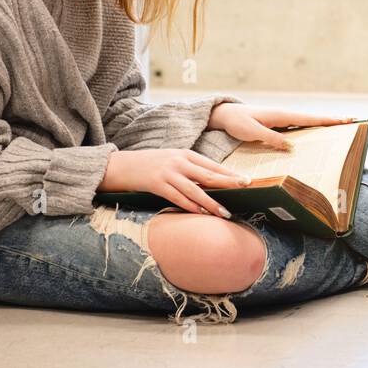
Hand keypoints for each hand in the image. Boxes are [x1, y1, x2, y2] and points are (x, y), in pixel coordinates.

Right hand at [101, 149, 250, 217]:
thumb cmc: (149, 164)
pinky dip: (191, 206)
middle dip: (229, 183)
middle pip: (209, 174)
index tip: (246, 179)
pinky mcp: (157, 184)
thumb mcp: (171, 159)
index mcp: (185, 153)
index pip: (212, 164)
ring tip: (225, 212)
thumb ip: (190, 167)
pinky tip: (201, 214)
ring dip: (212, 202)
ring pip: (196, 190)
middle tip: (245, 189)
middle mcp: (179, 162)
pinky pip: (178, 198)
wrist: (120, 165)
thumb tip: (212, 181)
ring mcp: (168, 173)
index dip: (230, 172)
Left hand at [207, 104, 355, 150]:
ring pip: (306, 126)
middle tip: (351, 123)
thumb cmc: (237, 122)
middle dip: (331, 122)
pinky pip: (296, 131)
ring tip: (338, 132)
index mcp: (281, 115)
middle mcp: (284, 117)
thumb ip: (272, 138)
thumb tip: (293, 146)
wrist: (225, 116)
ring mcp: (281, 122)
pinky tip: (314, 140)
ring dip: (321, 128)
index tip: (346, 120)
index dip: (328, 120)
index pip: (309, 119)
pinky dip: (308, 133)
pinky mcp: (276, 128)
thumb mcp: (253, 131)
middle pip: (312, 121)